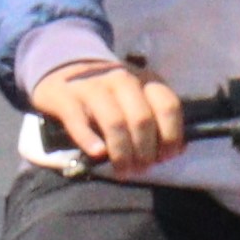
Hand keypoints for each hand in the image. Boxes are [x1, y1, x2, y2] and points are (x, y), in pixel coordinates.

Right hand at [33, 59, 185, 175]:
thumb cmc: (108, 93)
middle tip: (141, 168)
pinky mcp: (65, 97)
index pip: (168, 106)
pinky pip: (80, 121)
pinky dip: (90, 140)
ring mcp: (93, 86)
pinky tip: (98, 154)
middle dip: (145, 151)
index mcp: (145, 80)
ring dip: (122, 152)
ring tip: (123, 170)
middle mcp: (122, 80)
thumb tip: (178, 149)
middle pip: (142, 119)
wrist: (62, 69)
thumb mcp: (138, 97)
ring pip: (115, 122)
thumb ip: (156, 117)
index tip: (166, 156)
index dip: (172, 135)